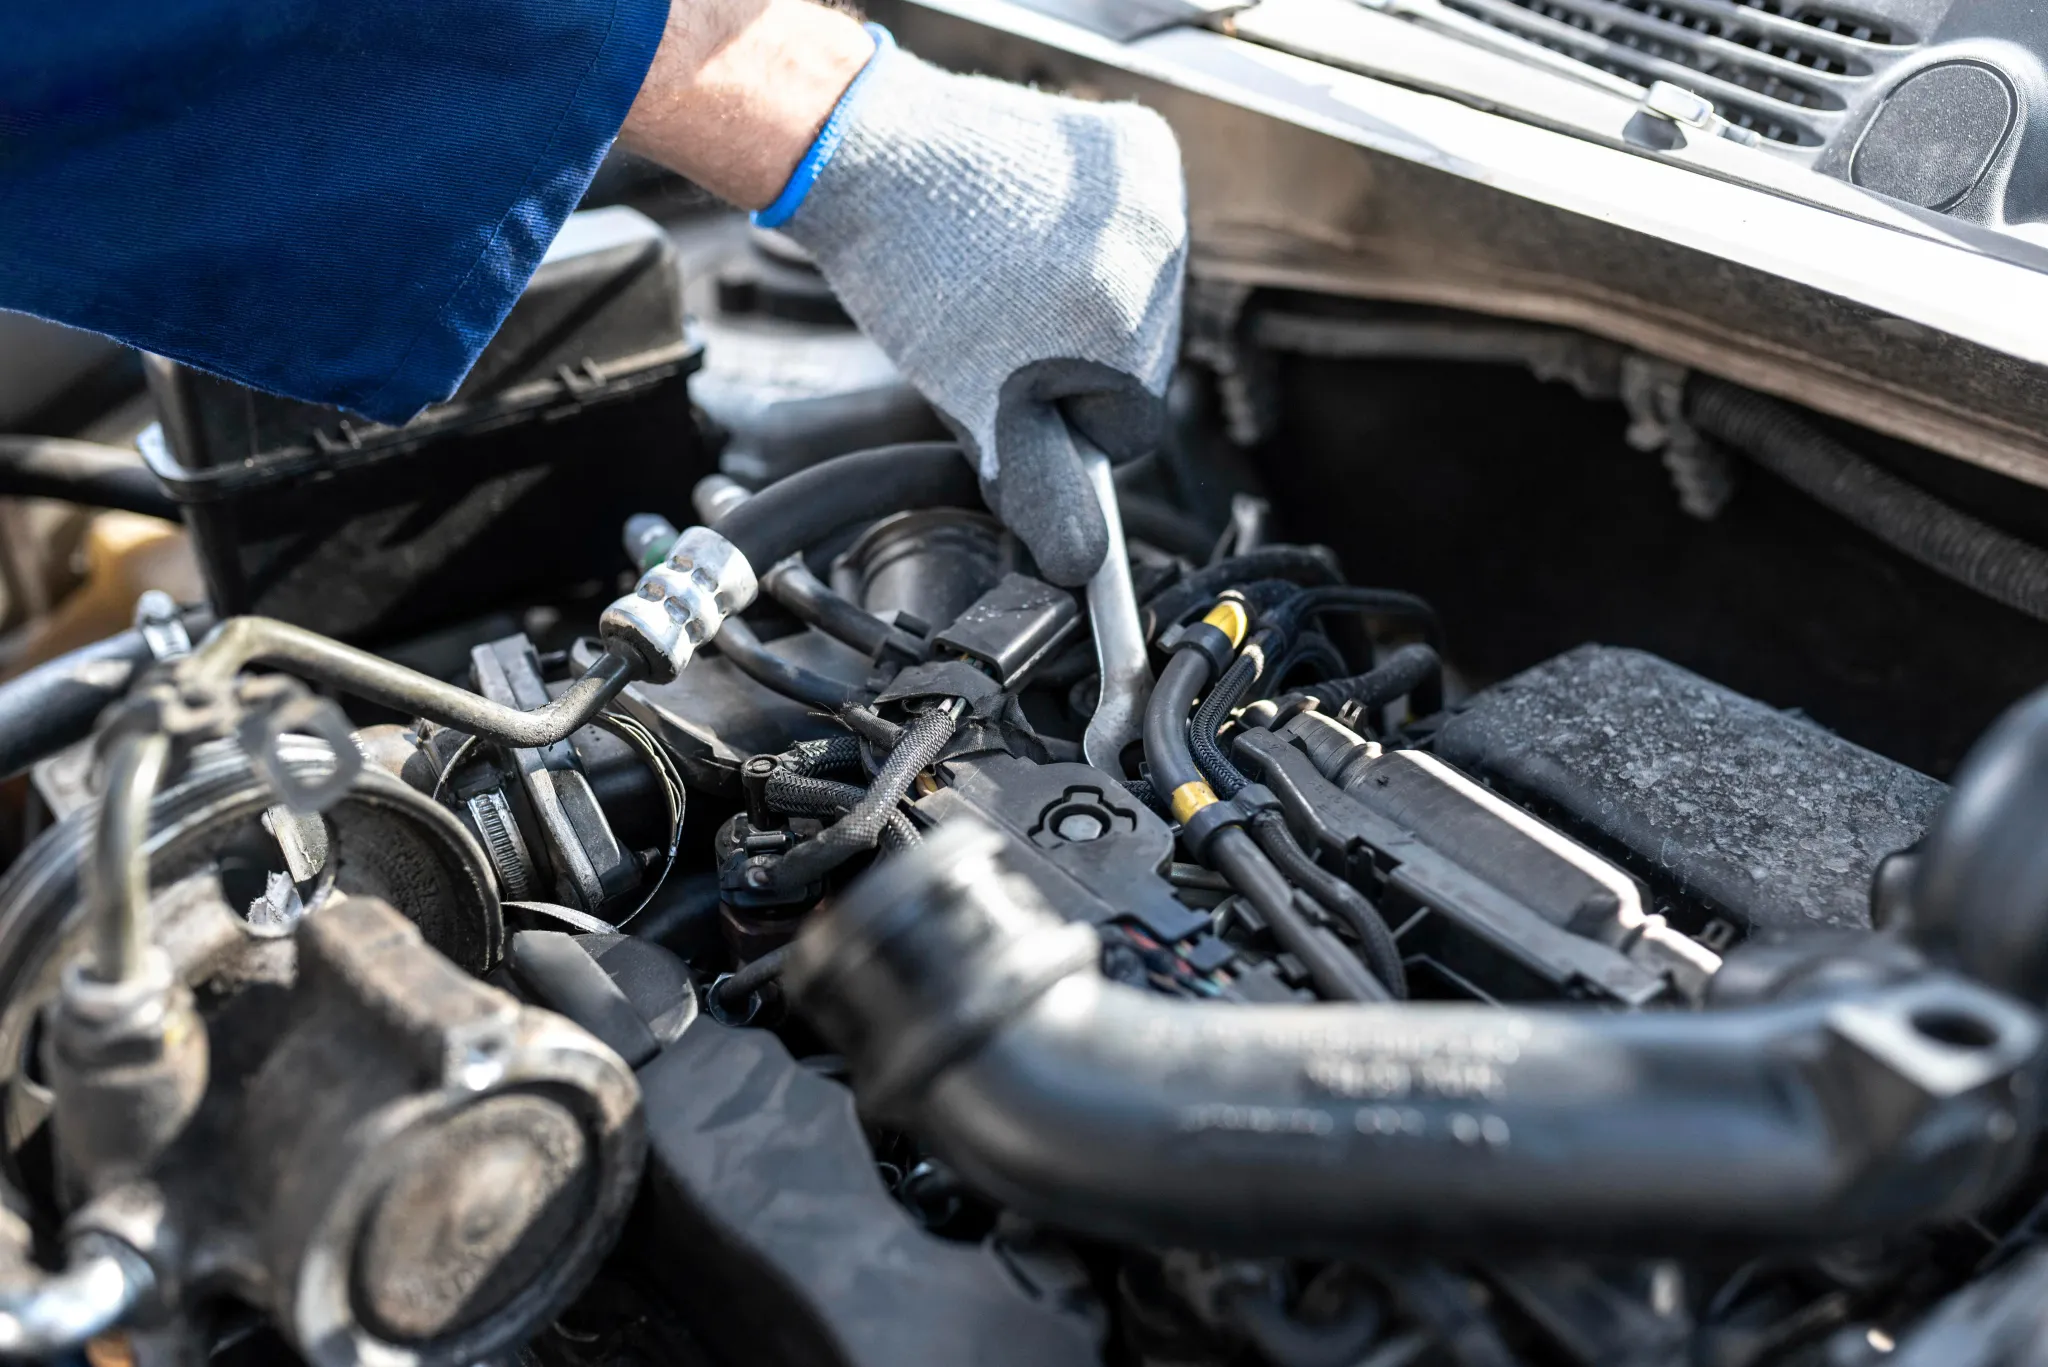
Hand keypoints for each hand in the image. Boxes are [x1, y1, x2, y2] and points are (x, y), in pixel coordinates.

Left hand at [775, 36, 1187, 585]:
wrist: (869, 153)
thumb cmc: (909, 275)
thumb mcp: (973, 407)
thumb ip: (1037, 491)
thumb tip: (1083, 565)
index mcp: (1117, 328)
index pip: (1131, 427)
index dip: (1063, 422)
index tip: (1018, 391)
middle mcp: (1153, 252)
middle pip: (1143, 360)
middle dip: (1078, 359)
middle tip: (1004, 329)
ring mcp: (1153, 191)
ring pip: (1144, 293)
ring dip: (1088, 297)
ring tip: (1014, 274)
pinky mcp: (1143, 146)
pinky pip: (1141, 226)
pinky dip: (1097, 234)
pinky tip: (1038, 227)